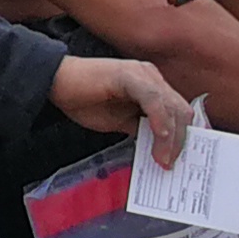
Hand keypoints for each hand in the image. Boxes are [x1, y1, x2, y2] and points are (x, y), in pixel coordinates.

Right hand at [50, 53, 192, 165]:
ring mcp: (142, 74)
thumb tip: (159, 148)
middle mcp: (151, 76)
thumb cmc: (82, 100)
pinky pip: (153, 100)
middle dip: (180, 140)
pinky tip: (158, 138)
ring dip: (171, 137)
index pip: (179, 111)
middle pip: (181, 110)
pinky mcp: (129, 75)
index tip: (180, 159)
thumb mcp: (119, 121)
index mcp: (152, 85)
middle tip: (170, 164)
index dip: (184, 135)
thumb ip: (141, 128)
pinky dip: (160, 121)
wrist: (54, 83)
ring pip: (172, 107)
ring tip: (162, 159)